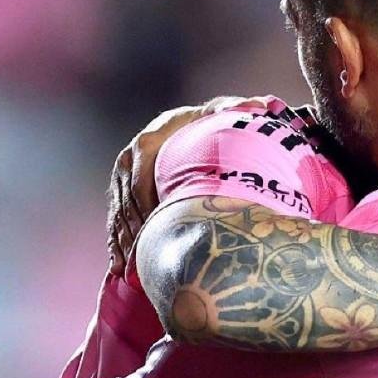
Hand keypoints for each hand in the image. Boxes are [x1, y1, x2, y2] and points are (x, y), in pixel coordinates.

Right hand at [107, 96, 256, 271]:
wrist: (189, 126)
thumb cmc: (209, 124)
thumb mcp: (222, 113)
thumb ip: (237, 110)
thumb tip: (262, 105)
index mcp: (150, 141)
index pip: (142, 179)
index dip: (149, 208)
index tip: (160, 232)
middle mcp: (130, 159)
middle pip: (128, 202)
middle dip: (134, 233)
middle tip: (144, 261)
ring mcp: (122, 177)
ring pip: (120, 214)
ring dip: (124, 244)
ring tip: (131, 272)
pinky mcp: (120, 192)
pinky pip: (115, 220)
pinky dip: (117, 244)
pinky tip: (122, 269)